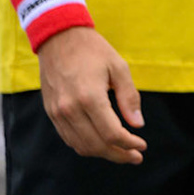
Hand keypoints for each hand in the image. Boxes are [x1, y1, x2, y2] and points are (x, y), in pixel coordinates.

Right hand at [37, 26, 145, 163]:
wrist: (59, 38)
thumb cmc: (93, 50)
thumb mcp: (118, 67)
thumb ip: (129, 97)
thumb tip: (138, 124)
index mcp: (90, 97)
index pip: (111, 134)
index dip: (129, 144)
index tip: (142, 145)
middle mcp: (70, 109)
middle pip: (96, 145)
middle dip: (119, 154)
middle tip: (135, 156)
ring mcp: (57, 113)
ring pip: (81, 145)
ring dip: (103, 154)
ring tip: (122, 153)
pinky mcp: (51, 112)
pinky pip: (68, 138)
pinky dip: (86, 146)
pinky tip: (101, 144)